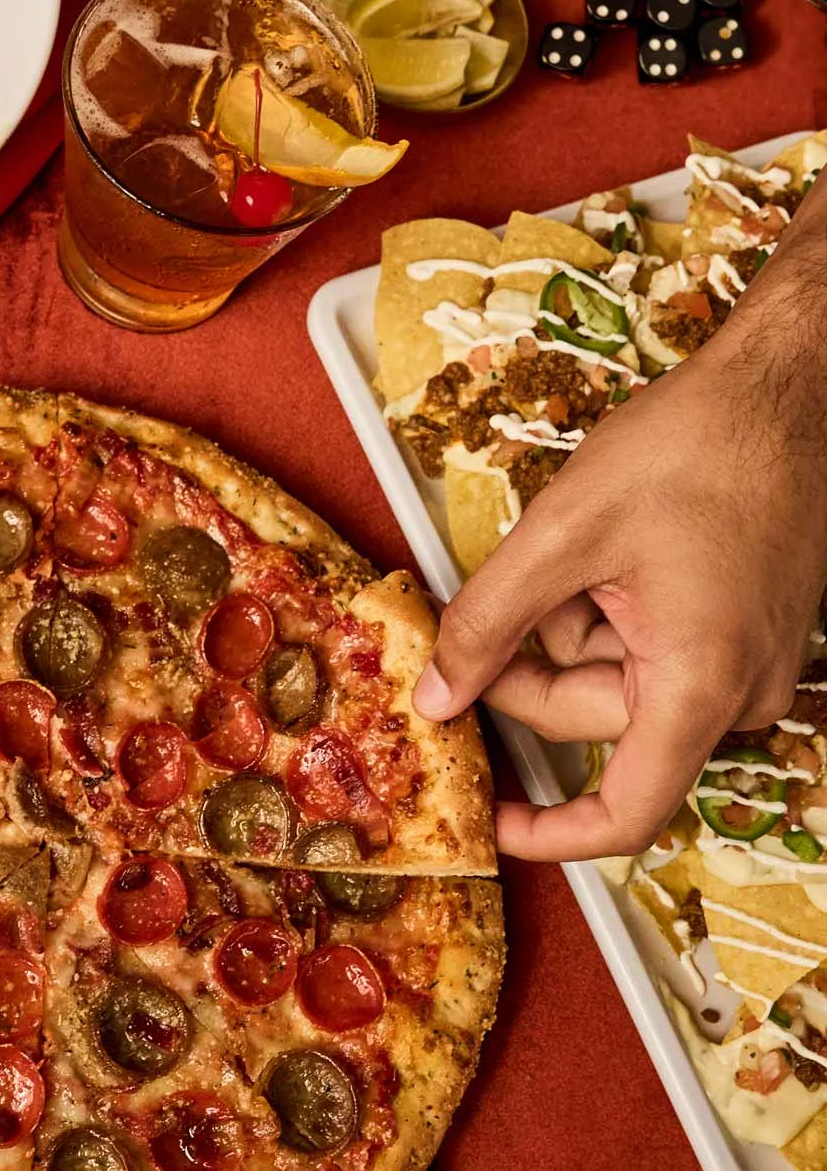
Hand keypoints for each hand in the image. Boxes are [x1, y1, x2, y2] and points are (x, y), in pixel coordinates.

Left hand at [410, 230, 826, 860]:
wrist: (785, 387)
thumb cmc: (693, 448)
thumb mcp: (561, 535)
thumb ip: (487, 624)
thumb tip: (436, 699)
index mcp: (700, 683)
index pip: (626, 811)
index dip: (552, 833)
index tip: (492, 823)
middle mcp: (736, 689)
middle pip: (593, 719)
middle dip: (530, 658)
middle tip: (500, 585)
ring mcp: (743, 660)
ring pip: (611, 675)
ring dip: (568, 620)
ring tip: (583, 542)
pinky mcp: (738, 629)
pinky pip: (646, 645)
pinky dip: (603, 606)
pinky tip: (609, 548)